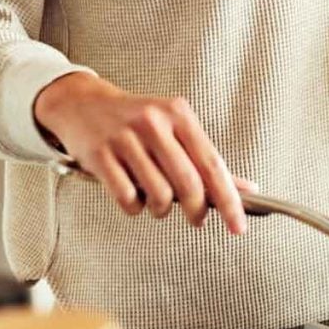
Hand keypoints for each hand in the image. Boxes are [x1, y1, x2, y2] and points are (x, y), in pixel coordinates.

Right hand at [34, 72, 250, 233]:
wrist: (82, 103)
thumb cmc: (136, 121)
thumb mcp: (175, 129)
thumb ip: (206, 160)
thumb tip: (247, 190)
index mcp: (178, 114)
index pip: (212, 164)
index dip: (229, 200)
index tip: (239, 225)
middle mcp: (153, 122)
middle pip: (188, 183)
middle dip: (197, 210)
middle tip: (198, 220)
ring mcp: (124, 138)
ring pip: (158, 194)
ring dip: (162, 209)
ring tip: (157, 201)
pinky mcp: (99, 155)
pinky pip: (127, 198)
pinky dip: (135, 207)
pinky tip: (134, 196)